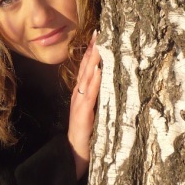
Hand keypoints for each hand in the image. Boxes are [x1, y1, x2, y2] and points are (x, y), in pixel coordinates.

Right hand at [68, 31, 101, 178]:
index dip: (91, 51)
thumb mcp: (94, 110)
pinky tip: (99, 70)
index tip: (98, 35)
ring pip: (86, 77)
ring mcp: (80, 102)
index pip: (87, 67)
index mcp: (82, 92)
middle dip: (92, 50)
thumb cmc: (88, 132)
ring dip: (93, 60)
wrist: (75, 152)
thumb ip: (98, 95)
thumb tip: (109, 79)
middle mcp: (79, 94)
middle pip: (86, 67)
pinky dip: (94, 81)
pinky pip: (89, 94)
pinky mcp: (83, 113)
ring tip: (99, 44)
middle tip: (98, 32)